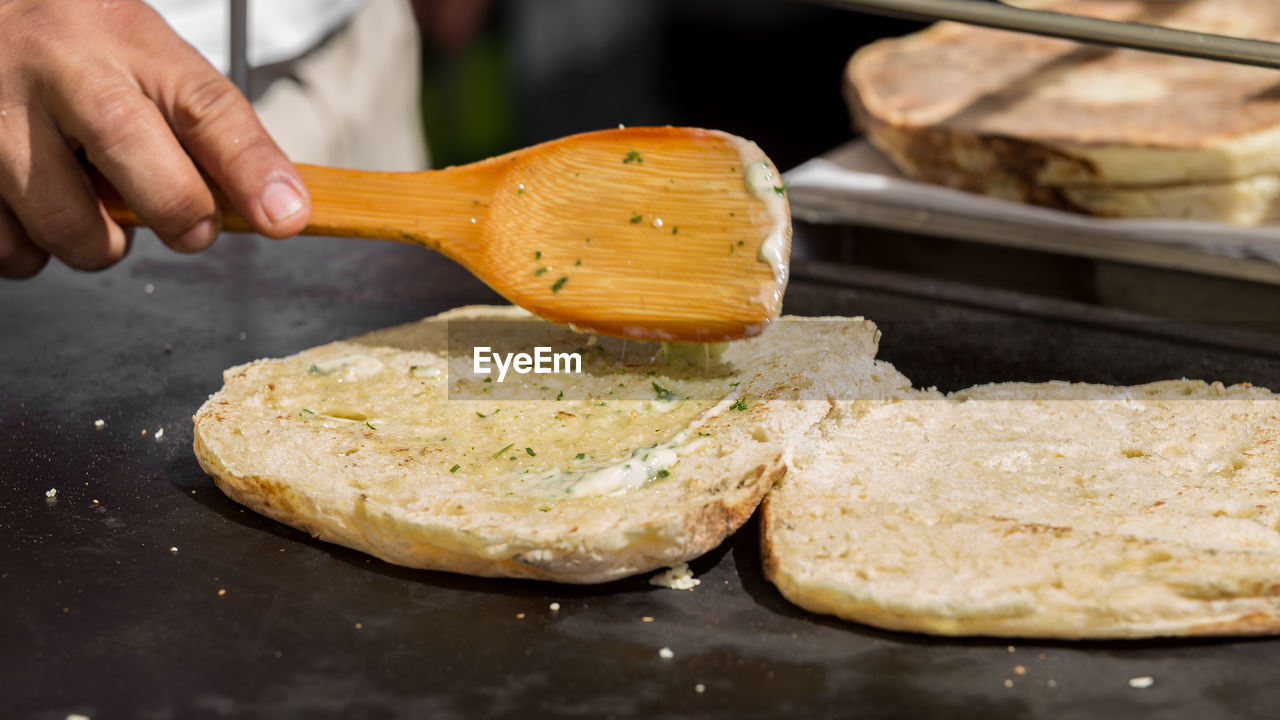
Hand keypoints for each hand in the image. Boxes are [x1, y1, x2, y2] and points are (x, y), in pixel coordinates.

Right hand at [0, 0, 311, 277]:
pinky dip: (32, 250)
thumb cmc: (80, 53)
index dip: (251, 168)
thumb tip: (276, 208)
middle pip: (129, 148)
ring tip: (95, 207)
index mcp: (128, 42)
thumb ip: (207, 131)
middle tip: (189, 227)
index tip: (284, 218)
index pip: (205, 105)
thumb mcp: (152, 64)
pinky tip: (36, 208)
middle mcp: (57, 67)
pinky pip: (8, 247)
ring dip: (99, 243)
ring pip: (64, 222)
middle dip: (173, 209)